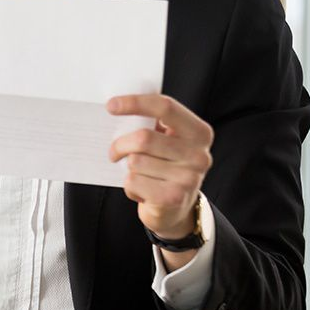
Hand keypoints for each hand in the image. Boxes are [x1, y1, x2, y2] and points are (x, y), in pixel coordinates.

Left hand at [107, 95, 212, 243]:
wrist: (177, 207)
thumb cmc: (166, 165)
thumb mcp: (167, 140)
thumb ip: (152, 123)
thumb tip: (117, 107)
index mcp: (199, 132)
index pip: (165, 107)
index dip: (136, 103)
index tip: (111, 105)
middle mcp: (199, 155)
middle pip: (144, 138)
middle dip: (120, 144)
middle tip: (114, 151)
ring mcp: (188, 178)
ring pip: (135, 161)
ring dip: (127, 168)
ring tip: (138, 174)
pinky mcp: (173, 198)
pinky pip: (133, 181)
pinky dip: (129, 185)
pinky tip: (142, 189)